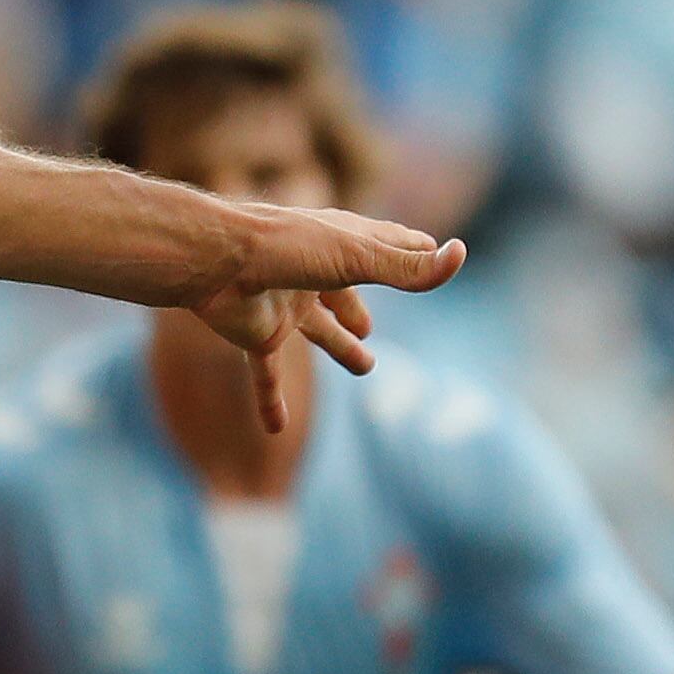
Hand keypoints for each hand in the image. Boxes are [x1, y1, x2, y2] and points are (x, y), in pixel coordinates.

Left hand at [194, 206, 463, 431]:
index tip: (431, 252)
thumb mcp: (356, 259)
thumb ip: (407, 268)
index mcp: (340, 244)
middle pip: (344, 292)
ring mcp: (286, 304)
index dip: (409, 251)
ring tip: (365, 364)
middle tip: (372, 325)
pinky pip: (266, 376)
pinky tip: (276, 429)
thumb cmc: (287, 248)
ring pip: (317, 331)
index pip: (384, 245)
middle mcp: (314, 272)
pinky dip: (272, 402)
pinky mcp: (259, 335)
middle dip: (360, 307)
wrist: (215, 263)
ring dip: (340, 346)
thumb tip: (458, 258)